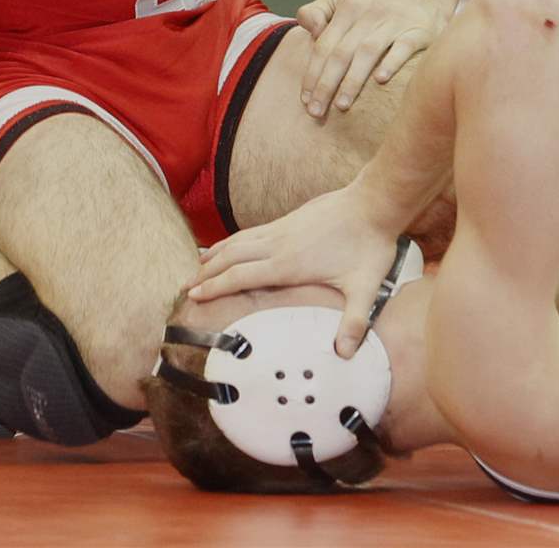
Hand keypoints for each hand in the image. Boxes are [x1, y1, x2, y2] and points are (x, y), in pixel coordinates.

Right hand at [189, 185, 400, 357]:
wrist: (373, 203)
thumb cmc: (369, 245)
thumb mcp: (366, 288)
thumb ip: (355, 321)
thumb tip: (344, 354)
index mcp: (289, 263)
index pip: (241, 275)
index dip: (215, 287)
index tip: (193, 296)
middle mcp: (278, 244)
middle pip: (231, 257)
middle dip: (206, 273)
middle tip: (185, 288)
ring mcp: (282, 228)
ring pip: (239, 241)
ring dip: (216, 254)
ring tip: (198, 266)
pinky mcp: (289, 220)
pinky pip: (252, 231)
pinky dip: (234, 241)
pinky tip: (232, 246)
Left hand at [296, 0, 451, 117]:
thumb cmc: (371, 6)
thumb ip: (315, 12)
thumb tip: (312, 32)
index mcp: (348, 6)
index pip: (324, 45)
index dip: (312, 73)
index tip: (305, 101)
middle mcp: (369, 12)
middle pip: (342, 52)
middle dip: (326, 84)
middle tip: (317, 112)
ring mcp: (394, 21)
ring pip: (368, 52)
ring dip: (353, 80)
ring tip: (341, 105)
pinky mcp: (419, 30)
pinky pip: (404, 47)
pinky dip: (391, 63)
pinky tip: (380, 81)